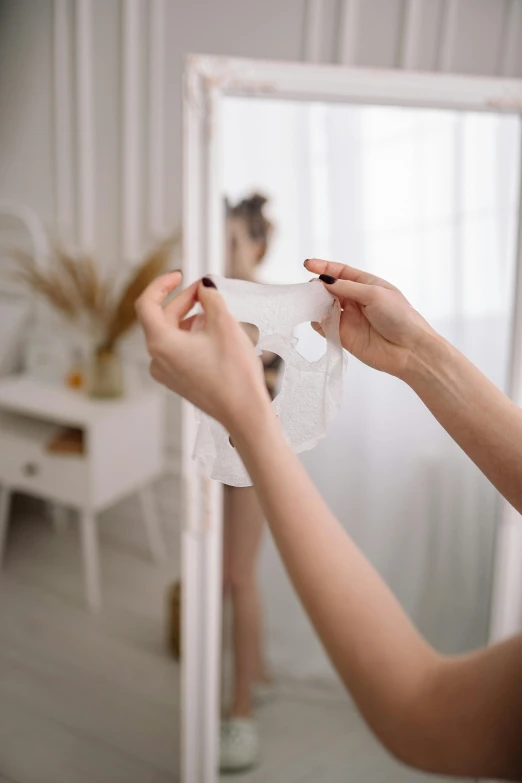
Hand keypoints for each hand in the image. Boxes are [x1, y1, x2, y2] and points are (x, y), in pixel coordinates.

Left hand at [135, 273, 270, 430]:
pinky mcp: (178, 381)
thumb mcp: (224, 325)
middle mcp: (157, 359)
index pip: (146, 303)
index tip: (179, 275)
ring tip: (213, 311)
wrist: (244, 413)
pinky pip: (177, 351)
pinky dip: (191, 336)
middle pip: (161, 318)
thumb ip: (211, 298)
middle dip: (183, 300)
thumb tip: (205, 287)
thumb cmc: (234, 374)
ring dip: (189, 318)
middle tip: (206, 291)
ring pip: (170, 335)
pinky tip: (212, 332)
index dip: (161, 284)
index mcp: (161, 343)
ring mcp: (166, 373)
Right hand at [305, 259, 435, 377]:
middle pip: (329, 289)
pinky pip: (325, 326)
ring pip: (324, 307)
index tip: (307, 264)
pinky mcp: (344, 336)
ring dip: (316, 304)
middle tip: (311, 289)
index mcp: (366, 285)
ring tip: (312, 303)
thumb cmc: (400, 317)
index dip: (324, 267)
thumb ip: (347, 288)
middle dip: (318, 287)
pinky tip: (318, 319)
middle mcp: (356, 301)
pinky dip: (318, 322)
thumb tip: (325, 281)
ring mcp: (349, 319)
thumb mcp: (375, 294)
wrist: (409, 350)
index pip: (341, 272)